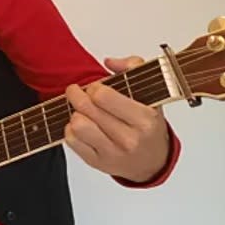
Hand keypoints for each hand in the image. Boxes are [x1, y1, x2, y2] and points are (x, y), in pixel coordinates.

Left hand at [64, 56, 169, 182]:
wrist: (152, 162)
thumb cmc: (148, 126)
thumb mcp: (150, 94)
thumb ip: (133, 68)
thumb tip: (110, 62)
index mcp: (145, 119)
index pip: (103, 96)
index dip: (94, 87)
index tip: (96, 87)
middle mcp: (129, 138)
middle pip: (86, 108)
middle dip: (77, 95)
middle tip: (77, 92)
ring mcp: (112, 153)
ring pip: (77, 125)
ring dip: (75, 114)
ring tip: (82, 111)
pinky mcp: (97, 162)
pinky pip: (71, 141)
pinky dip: (71, 130)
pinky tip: (82, 126)